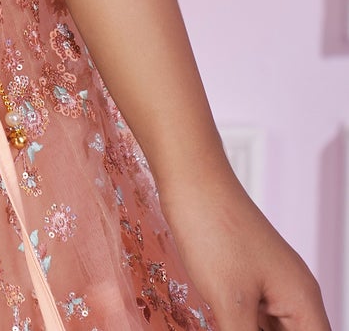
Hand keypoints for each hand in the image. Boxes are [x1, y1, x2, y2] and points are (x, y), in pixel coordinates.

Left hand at [156, 165, 327, 330]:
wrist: (190, 178)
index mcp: (303, 301)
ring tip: (226, 322)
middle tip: (232, 327)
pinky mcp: (246, 274)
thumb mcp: (230, 302)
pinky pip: (255, 315)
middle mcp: (294, 293)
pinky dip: (243, 326)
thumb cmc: (214, 231)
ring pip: (272, 329)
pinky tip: (222, 322)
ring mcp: (270, 282)